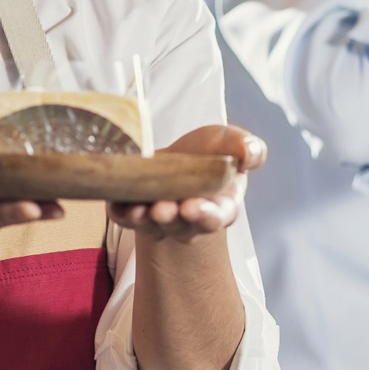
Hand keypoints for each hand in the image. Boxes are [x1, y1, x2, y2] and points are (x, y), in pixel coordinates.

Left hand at [110, 124, 266, 242]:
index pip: (215, 218)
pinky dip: (122, 215)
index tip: (194, 208)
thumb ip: (247, 149)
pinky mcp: (133, 211)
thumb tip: (250, 155)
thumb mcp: (231, 142)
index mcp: (219, 207)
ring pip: (153, 227)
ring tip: (141, 210)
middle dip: (172, 219)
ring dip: (146, 220)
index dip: (205, 216)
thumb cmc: (210, 152)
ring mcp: (159, 219)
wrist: (178, 155)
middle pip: (182, 227)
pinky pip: (126, 218)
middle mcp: (188, 220)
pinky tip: (118, 207)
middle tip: (164, 210)